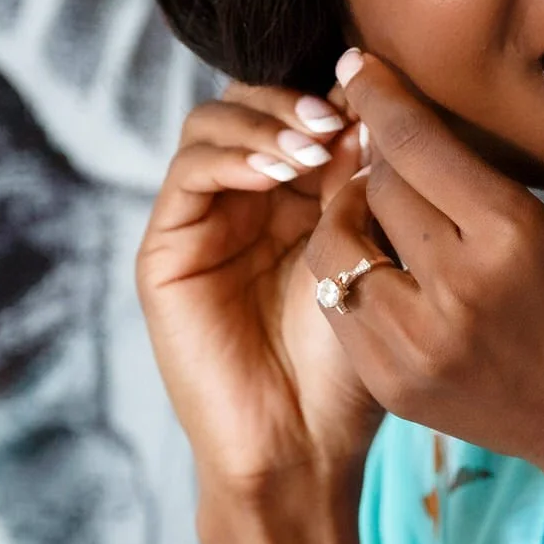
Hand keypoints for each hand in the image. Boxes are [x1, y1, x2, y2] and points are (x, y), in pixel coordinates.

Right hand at [137, 83, 382, 497]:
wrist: (302, 447)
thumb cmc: (347, 369)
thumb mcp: (364, 258)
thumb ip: (358, 183)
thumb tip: (369, 104)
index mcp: (296, 201)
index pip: (299, 113)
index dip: (333, 97)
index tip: (377, 103)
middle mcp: (244, 204)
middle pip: (250, 103)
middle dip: (295, 100)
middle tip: (338, 120)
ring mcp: (202, 223)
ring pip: (213, 123)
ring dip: (265, 122)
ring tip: (313, 147)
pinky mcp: (166, 250)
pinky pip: (189, 173)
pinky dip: (233, 156)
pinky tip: (276, 173)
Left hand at [304, 51, 543, 479]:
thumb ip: (481, 185)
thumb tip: (407, 129)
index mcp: (510, 234)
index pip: (415, 142)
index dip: (379, 94)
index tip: (356, 63)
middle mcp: (458, 288)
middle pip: (375, 187)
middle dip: (376, 160)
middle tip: (382, 150)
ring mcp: (418, 344)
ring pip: (338, 246)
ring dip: (351, 220)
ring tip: (377, 214)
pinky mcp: (392, 383)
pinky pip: (340, 304)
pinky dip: (353, 276)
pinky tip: (381, 268)